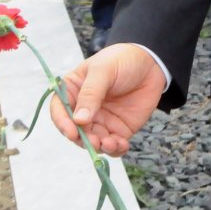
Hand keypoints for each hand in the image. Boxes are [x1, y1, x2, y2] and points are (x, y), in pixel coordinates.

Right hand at [50, 44, 165, 154]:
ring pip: (93, 141)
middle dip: (83, 139)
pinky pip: (112, 145)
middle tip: (95, 141)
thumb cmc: (122, 60)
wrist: (151, 63)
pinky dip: (115, 149)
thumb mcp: (104, 70)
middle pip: (75, 131)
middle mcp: (83, 109)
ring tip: (111, 143)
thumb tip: (78, 119)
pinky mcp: (118, 129)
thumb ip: (91, 93)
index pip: (59, 109)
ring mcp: (100, 121)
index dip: (62, 122)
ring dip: (99, 147)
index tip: (71, 132)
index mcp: (73, 90)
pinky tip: (122, 145)